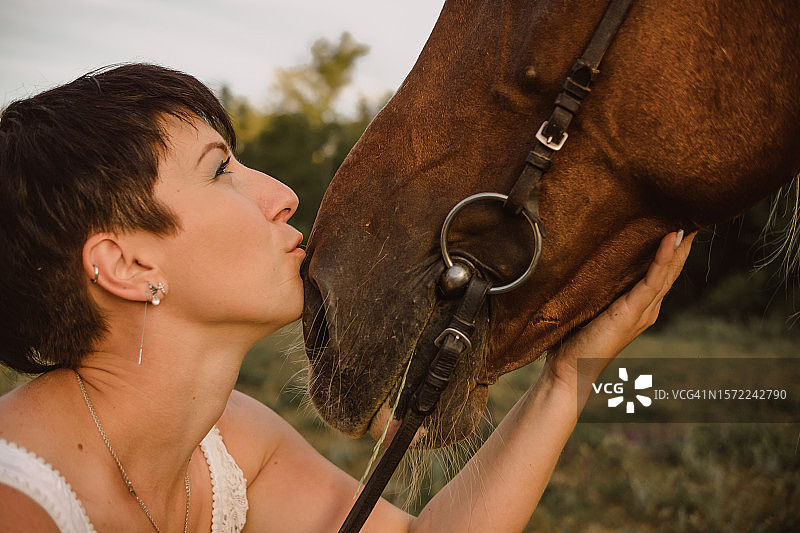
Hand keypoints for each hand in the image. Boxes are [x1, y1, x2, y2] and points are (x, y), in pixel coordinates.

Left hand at [545, 230, 695, 387]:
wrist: (569, 370)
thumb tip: (588, 258)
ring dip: (680, 242)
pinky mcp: (633, 311)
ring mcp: (644, 310)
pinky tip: (672, 236)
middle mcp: (648, 306)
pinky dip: (664, 257)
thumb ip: (597, 286)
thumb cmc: (572, 338)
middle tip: (694, 207)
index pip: (662, 269)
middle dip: (683, 238)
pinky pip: (654, 279)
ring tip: (691, 215)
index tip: (677, 215)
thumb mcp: (589, 304)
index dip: (672, 244)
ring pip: (669, 270)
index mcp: (639, 304)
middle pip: (672, 267)